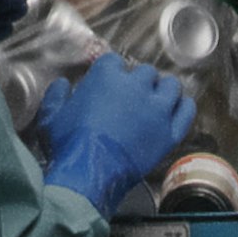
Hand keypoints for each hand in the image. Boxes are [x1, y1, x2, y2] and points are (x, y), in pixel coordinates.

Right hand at [37, 52, 190, 211]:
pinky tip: (177, 109)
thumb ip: (57, 96)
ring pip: (170, 86)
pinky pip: (187, 110)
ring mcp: (157, 108)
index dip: (112, 74)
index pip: (115, 62)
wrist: (88, 174)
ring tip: (157, 102)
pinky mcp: (169, 132)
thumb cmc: (68, 146)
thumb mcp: (51, 117)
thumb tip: (61, 85)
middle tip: (133, 99)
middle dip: (139, 83)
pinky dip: (183, 107)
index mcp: (107, 74)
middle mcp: (136, 85)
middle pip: (146, 72)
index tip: (109, 85)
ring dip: (164, 91)